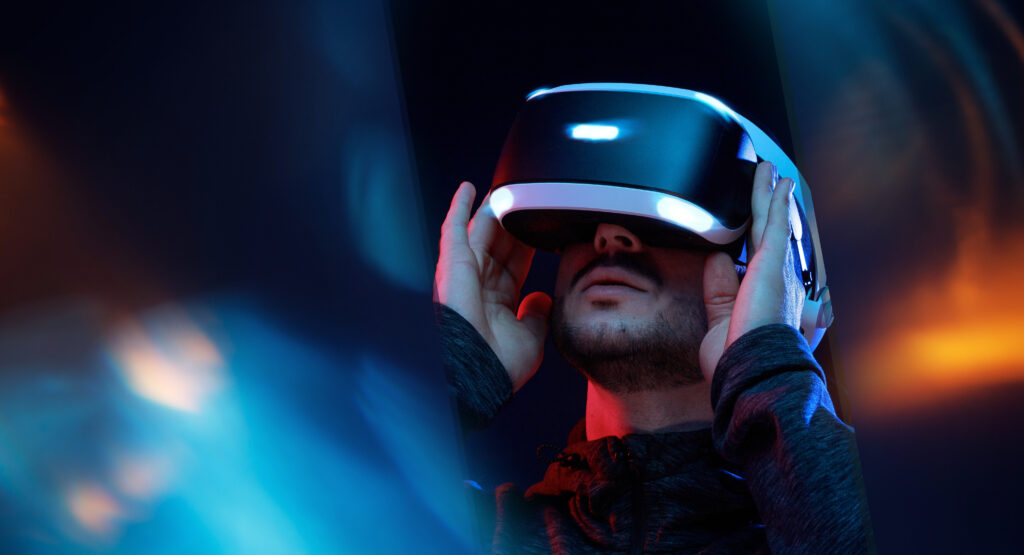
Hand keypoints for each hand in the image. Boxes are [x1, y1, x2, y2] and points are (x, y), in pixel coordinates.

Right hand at [435, 181, 552, 391]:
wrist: (480, 372)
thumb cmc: (500, 365)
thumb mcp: (531, 338)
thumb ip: (537, 315)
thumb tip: (541, 299)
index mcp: (495, 302)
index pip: (513, 264)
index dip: (526, 245)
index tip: (540, 229)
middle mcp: (478, 286)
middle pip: (499, 244)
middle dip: (512, 223)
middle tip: (526, 201)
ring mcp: (464, 273)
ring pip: (481, 232)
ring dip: (493, 211)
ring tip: (507, 189)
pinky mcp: (453, 264)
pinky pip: (454, 228)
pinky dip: (460, 207)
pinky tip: (469, 188)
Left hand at [699, 161, 804, 381]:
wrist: (753, 374)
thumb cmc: (741, 363)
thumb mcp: (722, 323)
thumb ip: (719, 291)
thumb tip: (716, 259)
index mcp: (772, 305)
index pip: (768, 269)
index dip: (769, 250)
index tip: (771, 234)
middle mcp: (783, 286)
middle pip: (776, 239)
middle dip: (775, 212)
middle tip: (777, 187)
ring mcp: (780, 273)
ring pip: (774, 223)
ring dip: (772, 195)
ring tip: (772, 172)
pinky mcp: (774, 262)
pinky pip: (776, 222)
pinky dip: (777, 199)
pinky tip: (778, 181)